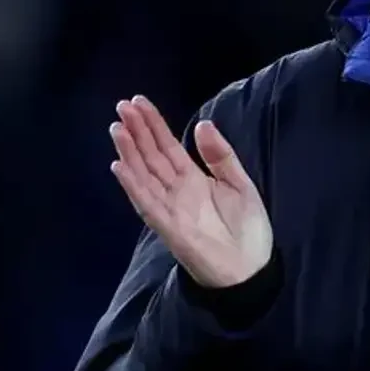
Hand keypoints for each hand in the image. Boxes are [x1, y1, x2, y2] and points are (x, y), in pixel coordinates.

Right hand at [109, 95, 272, 288]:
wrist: (251, 268)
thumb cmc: (247, 228)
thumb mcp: (239, 184)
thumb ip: (220, 156)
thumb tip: (202, 123)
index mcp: (193, 179)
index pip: (167, 146)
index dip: (153, 125)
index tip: (138, 102)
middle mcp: (176, 190)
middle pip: (151, 156)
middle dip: (137, 131)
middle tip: (122, 106)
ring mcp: (169, 207)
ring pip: (144, 175)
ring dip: (129, 152)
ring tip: (117, 128)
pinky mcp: (168, 226)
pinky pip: (146, 203)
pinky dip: (133, 185)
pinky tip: (120, 166)